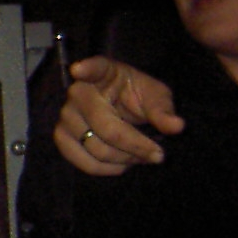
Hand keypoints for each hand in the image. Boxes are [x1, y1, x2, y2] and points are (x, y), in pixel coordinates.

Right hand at [56, 56, 185, 176]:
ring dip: (125, 159)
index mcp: (104, 73)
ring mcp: (66, 116)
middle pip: (107, 128)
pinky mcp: (61, 137)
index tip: (79, 70)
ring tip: (141, 156)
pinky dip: (106, 169)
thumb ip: (163, 111)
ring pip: (98, 149)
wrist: (119, 106)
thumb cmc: (136, 96)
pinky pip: (83, 162)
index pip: (94, 68)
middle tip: (158, 155)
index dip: (86, 69)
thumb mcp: (155, 97)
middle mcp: (78, 92)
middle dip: (137, 146)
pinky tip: (122, 164)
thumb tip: (176, 126)